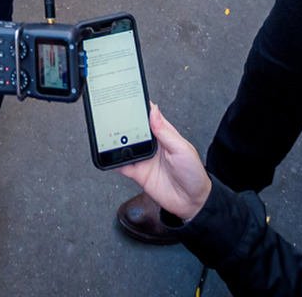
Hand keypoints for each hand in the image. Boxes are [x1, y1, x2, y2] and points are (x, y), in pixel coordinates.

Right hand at [117, 105, 212, 221]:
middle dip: (122, 122)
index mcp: (164, 134)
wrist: (192, 202)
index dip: (139, 107)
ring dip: (117, 142)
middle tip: (112, 116)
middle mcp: (152, 145)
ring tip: (108, 135)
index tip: (127, 98)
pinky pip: (122, 166)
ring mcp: (144, 159)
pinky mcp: (139, 173)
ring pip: (125, 147)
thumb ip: (165, 131)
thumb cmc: (193, 173)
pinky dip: (114, 162)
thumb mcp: (182, 148)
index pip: (148, 116)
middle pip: (133, 130)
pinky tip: (109, 157)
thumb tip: (154, 110)